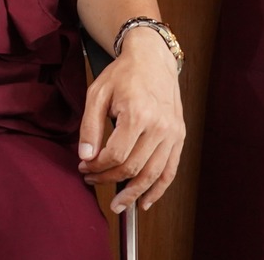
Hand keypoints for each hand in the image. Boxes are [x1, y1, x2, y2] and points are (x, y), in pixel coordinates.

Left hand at [77, 30, 183, 213]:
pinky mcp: (179, 136)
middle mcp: (159, 126)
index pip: (115, 155)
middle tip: (92, 180)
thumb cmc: (123, 74)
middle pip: (132, 168)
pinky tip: (145, 202)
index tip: (84, 167)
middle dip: (109, 179)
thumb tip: (86, 157)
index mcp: (138, 114)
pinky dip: (158, 189)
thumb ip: (90, 126)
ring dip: (134, 194)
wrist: (152, 58)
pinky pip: (170, 170)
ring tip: (118, 205)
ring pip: (153, 175)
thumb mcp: (97, 94)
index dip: (96, 167)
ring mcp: (173, 133)